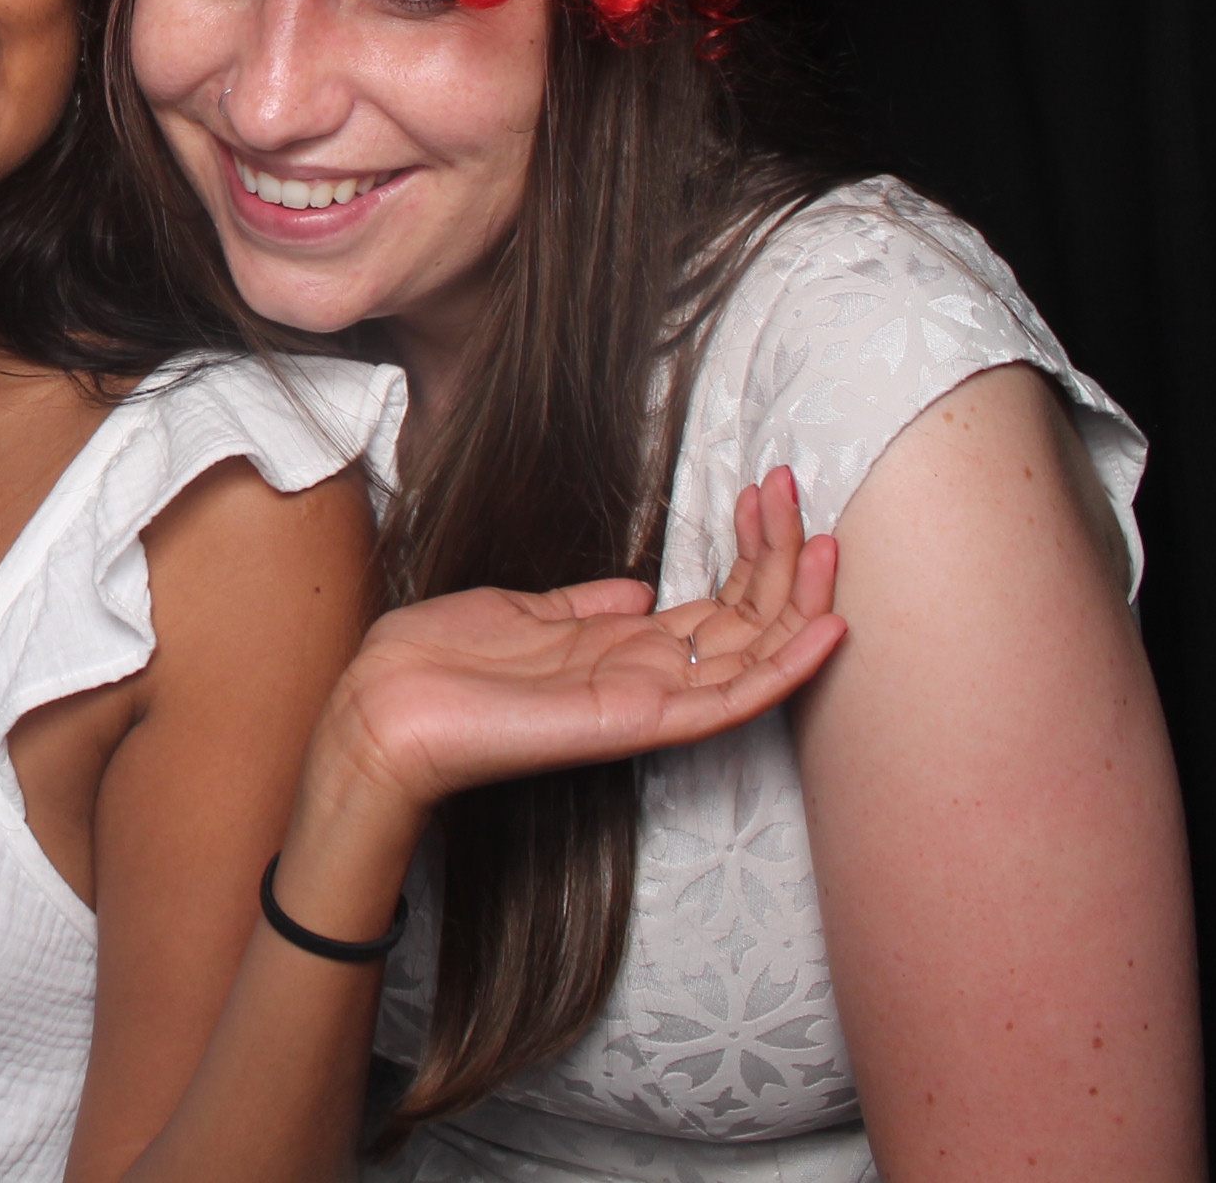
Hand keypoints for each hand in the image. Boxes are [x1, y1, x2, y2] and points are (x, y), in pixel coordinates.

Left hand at [317, 468, 845, 815]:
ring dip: (799, 603)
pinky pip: (730, 701)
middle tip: (797, 492)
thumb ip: (584, 606)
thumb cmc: (439, 662)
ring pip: (753, 658)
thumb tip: (638, 588)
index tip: (764, 493)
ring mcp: (647, 702)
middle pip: (746, 623)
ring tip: (831, 547)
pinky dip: (784, 667)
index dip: (749, 551)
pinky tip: (825, 628)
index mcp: (621, 651)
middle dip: (781, 558)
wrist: (384, 706)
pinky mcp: (637, 723)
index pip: (717, 606)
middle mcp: (646, 678)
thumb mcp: (521, 611)